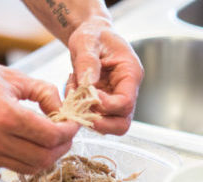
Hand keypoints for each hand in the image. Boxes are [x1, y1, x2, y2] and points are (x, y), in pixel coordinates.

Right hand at [0, 54, 79, 173]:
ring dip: (44, 156)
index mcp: (5, 116)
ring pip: (28, 168)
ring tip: (48, 140)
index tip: (73, 125)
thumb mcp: (12, 76)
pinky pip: (9, 165)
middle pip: (43, 158)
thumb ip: (44, 93)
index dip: (69, 132)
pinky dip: (24, 157)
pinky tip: (25, 142)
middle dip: (61, 148)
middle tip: (65, 135)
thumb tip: (62, 110)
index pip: (51, 136)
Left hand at [66, 20, 143, 134]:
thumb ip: (88, 61)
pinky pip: (92, 117)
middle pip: (122, 123)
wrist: (90, 36)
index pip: (126, 102)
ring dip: (86, 116)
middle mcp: (126, 90)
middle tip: (80, 108)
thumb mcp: (87, 41)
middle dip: (100, 123)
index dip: (106, 105)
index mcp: (130, 73)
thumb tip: (88, 84)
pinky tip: (72, 89)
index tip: (88, 94)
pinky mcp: (102, 105)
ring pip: (108, 126)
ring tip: (73, 92)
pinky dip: (78, 109)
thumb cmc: (93, 35)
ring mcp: (114, 100)